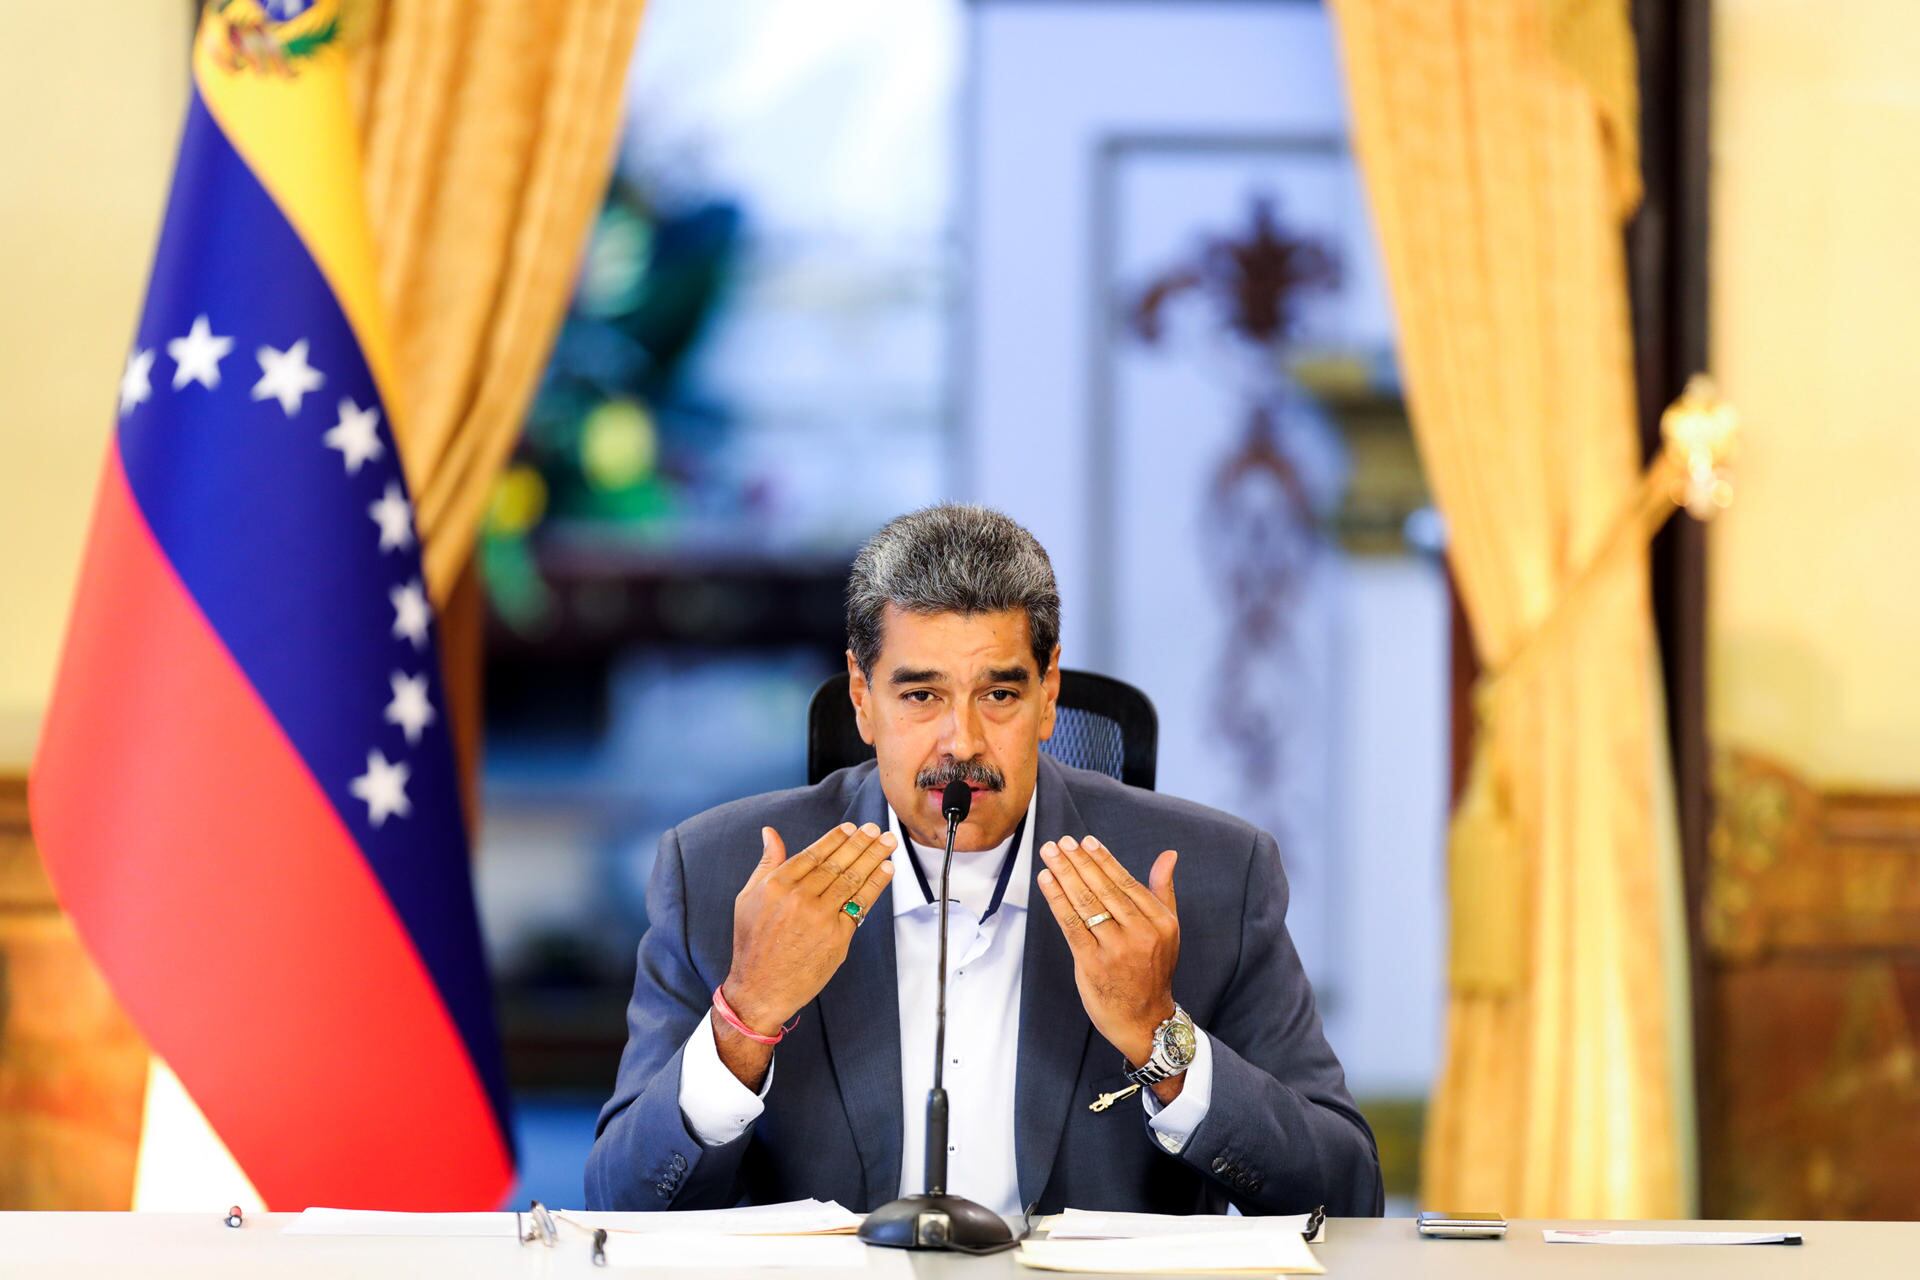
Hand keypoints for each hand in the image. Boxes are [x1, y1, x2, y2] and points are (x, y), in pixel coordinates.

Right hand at [720, 821, 895, 1037]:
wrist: (761, 989)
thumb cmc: (753, 945)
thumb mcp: (748, 898)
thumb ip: (766, 863)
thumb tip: (770, 833)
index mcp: (777, 885)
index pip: (814, 853)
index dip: (835, 838)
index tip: (850, 828)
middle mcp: (799, 898)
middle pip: (837, 863)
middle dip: (861, 843)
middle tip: (877, 830)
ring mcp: (820, 917)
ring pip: (852, 880)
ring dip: (874, 858)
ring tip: (887, 844)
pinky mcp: (837, 937)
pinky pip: (860, 905)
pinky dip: (876, 885)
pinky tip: (886, 870)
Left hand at [1036, 836, 1181, 1098]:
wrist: (1145, 1020)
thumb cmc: (1153, 971)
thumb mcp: (1168, 930)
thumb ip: (1163, 891)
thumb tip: (1168, 855)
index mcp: (1161, 922)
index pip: (1126, 882)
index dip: (1103, 860)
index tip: (1086, 842)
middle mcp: (1141, 933)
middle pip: (1103, 889)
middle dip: (1078, 862)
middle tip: (1060, 842)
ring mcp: (1116, 949)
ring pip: (1086, 903)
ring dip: (1064, 875)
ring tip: (1049, 855)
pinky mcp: (1092, 963)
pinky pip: (1071, 925)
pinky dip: (1057, 900)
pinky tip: (1046, 881)